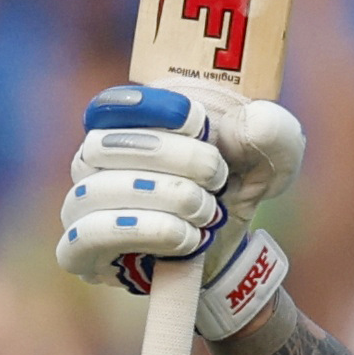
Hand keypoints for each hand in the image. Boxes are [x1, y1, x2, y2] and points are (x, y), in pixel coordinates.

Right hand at [55, 83, 305, 337]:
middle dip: (173, 158)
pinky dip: (144, 232)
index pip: (110, 105)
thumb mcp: (269, 157)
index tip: (198, 122)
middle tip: (218, 175)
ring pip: (97, 191)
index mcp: (127, 123)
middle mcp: (92, 160)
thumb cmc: (234, 188)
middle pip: (103, 145)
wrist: (230, 250)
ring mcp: (80, 204)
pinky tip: (187, 238)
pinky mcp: (80, 249)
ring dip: (165, 199)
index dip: (150, 108)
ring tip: (208, 212)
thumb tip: (252, 123)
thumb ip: (273, 132)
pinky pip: (87, 235)